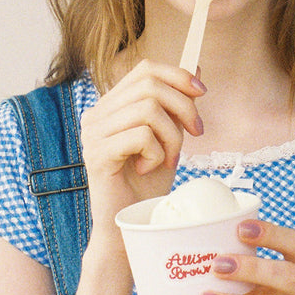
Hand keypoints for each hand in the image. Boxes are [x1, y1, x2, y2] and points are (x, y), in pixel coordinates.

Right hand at [80, 60, 205, 232]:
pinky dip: (156, 152)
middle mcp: (96, 114)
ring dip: (171, 136)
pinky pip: (140, 135)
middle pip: (150, 85)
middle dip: (183, 107)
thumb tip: (196, 67)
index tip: (202, 93)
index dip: (178, 75)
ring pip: (148, 109)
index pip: (145, 69)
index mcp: (111, 106)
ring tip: (169, 159)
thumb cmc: (147, 186)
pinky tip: (149, 168)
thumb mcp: (169, 138)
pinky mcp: (96, 154)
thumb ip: (176, 106)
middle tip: (196, 133)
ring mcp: (93, 133)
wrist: (126, 226)